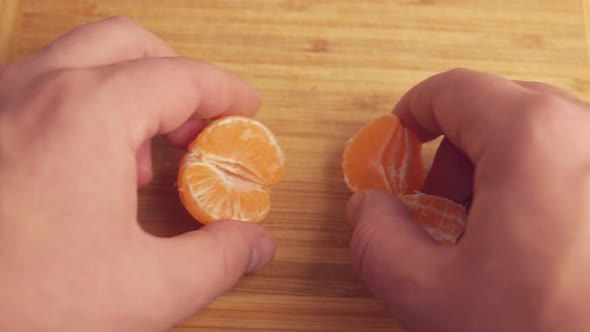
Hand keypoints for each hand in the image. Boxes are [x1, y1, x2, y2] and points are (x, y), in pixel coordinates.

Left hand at [0, 16, 274, 330]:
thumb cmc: (16, 309)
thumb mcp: (144, 292)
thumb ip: (216, 260)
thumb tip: (252, 243)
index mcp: (85, 113)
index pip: (179, 77)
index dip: (225, 92)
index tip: (245, 108)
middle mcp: (32, 91)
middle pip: (128, 45)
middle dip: (176, 77)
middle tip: (201, 122)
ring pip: (80, 60)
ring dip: (129, 91)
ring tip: (149, 153)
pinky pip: (41, 90)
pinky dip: (84, 107)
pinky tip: (92, 167)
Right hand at [347, 69, 589, 330]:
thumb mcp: (431, 295)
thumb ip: (376, 239)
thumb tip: (368, 208)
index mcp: (532, 138)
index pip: (453, 90)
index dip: (412, 113)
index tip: (398, 143)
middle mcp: (586, 132)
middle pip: (495, 110)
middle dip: (453, 156)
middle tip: (440, 208)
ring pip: (535, 135)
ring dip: (496, 172)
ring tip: (488, 235)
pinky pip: (570, 160)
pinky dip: (536, 187)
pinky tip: (532, 244)